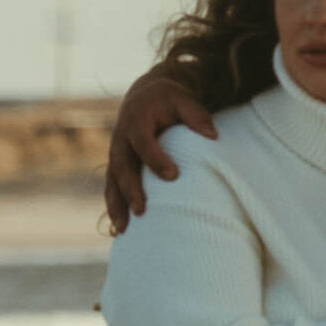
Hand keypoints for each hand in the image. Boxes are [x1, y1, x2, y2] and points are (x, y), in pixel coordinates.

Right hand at [103, 73, 218, 232]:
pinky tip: (120, 227)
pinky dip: (114, 206)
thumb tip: (213, 136)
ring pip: (111, 181)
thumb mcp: (183, 99)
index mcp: (136, 120)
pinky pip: (111, 187)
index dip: (156, 159)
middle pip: (121, 166)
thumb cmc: (169, 99)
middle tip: (141, 210)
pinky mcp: (116, 164)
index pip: (143, 142)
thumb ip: (197, 115)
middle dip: (130, 189)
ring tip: (123, 229)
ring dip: (115, 205)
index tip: (173, 175)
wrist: (146, 95)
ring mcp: (116, 153)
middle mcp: (121, 138)